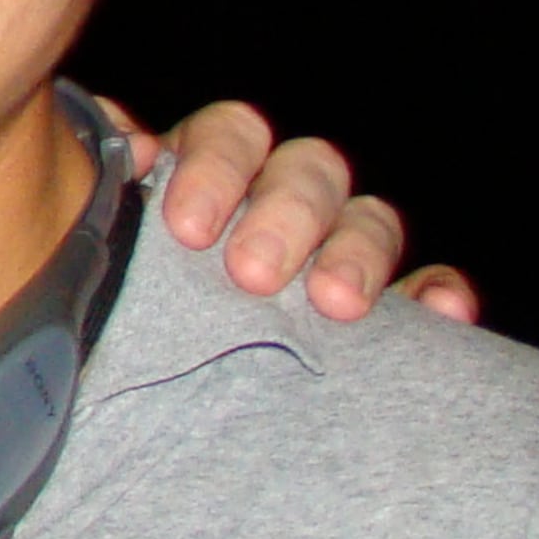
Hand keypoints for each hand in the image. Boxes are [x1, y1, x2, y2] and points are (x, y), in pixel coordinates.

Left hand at [100, 98, 478, 324]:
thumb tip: (119, 141)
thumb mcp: (96, 247)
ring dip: (357, 252)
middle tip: (251, 274)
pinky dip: (438, 293)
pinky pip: (430, 286)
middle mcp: (280, 202)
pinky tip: (442, 313)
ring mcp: (339, 253)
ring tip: (334, 304)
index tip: (187, 228)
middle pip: (307, 170)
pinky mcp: (389, 312)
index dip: (214, 167)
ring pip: (370, 220)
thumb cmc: (113, 308)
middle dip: (283, 215)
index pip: (230, 135)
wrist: (139, 402)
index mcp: (210, 174)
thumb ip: (104, 185)